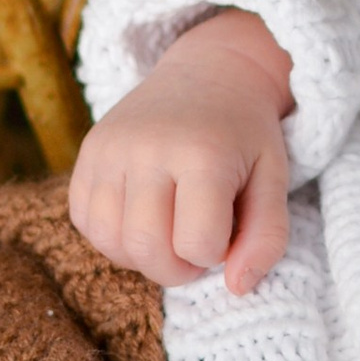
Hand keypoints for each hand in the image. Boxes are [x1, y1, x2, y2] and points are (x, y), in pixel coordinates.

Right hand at [69, 8, 294, 292]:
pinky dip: (113, 235)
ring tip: (169, 231)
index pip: (197, 245)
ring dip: (142, 255)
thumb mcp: (274, 179)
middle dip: (177, 268)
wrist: (208, 72)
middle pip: (147, 250)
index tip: (226, 227)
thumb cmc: (245, 135)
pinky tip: (142, 216)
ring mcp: (109, 148)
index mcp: (201, 153)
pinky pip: (85, 222)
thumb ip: (267, 237)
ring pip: (110, 243)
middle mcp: (146, 148)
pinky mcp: (87, 152)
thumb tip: (236, 287)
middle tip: (196, 246)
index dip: (216, 251)